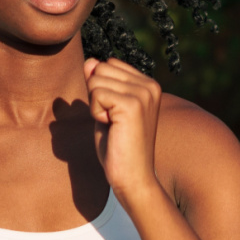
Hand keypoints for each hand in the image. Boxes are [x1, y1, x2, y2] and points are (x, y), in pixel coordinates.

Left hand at [83, 57, 162, 198]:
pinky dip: (97, 113)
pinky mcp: (132, 104)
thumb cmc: (119, 147)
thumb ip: (99, 84)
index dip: (101, 89)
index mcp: (148, 84)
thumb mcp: (105, 109)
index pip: (108, 64)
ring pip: (96, 80)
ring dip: (96, 105)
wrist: (133, 178)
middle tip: (113, 121)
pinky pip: (96, 94)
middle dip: (96, 95)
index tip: (115, 114)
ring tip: (114, 125)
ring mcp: (143, 93)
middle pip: (100, 68)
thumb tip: (90, 61)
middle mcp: (149, 85)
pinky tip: (113, 128)